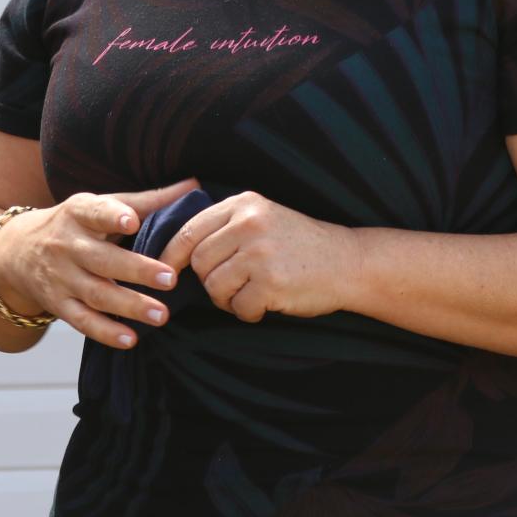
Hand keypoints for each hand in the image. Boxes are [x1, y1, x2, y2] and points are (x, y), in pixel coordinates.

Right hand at [0, 178, 199, 349]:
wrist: (17, 251)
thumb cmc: (75, 224)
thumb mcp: (101, 205)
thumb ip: (147, 200)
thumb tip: (194, 186)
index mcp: (79, 213)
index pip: (94, 211)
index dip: (111, 215)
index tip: (131, 221)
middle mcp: (67, 245)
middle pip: (102, 259)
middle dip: (136, 270)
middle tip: (170, 279)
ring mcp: (60, 277)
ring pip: (96, 293)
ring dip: (129, 306)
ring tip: (161, 315)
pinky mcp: (58, 304)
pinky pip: (82, 321)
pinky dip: (105, 332)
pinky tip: (130, 339)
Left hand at [160, 191, 359, 323]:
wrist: (348, 262)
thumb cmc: (300, 245)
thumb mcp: (263, 218)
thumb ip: (226, 225)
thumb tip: (175, 251)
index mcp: (244, 204)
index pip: (189, 230)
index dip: (172, 255)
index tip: (168, 272)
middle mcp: (249, 224)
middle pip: (199, 262)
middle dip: (209, 281)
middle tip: (232, 287)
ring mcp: (260, 253)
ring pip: (214, 286)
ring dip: (228, 299)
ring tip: (250, 294)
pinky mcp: (271, 282)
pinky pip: (238, 306)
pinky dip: (248, 312)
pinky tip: (265, 304)